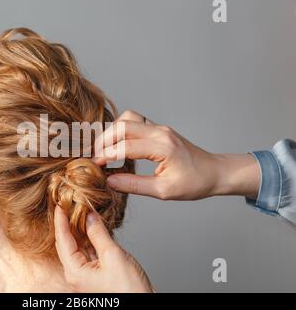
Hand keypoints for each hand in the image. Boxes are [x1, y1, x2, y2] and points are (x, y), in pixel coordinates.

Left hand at [54, 206, 153, 292]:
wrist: (143, 307)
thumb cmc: (129, 291)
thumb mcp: (113, 256)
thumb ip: (99, 234)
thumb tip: (89, 216)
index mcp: (75, 271)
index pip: (62, 240)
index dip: (60, 220)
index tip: (59, 204)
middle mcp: (76, 274)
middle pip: (67, 243)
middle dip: (68, 223)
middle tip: (69, 204)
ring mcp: (86, 275)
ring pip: (78, 247)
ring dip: (80, 229)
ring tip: (80, 211)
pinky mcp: (96, 275)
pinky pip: (88, 253)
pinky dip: (90, 238)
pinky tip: (93, 227)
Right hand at [93, 110, 259, 199]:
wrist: (214, 172)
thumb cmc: (194, 183)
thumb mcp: (164, 191)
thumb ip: (134, 185)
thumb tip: (109, 181)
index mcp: (163, 147)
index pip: (126, 146)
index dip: (106, 155)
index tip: (94, 165)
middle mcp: (160, 132)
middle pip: (122, 126)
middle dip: (104, 140)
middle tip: (94, 156)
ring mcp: (160, 128)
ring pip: (127, 118)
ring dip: (111, 132)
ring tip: (103, 149)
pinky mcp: (158, 129)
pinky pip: (134, 121)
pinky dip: (121, 130)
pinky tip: (117, 144)